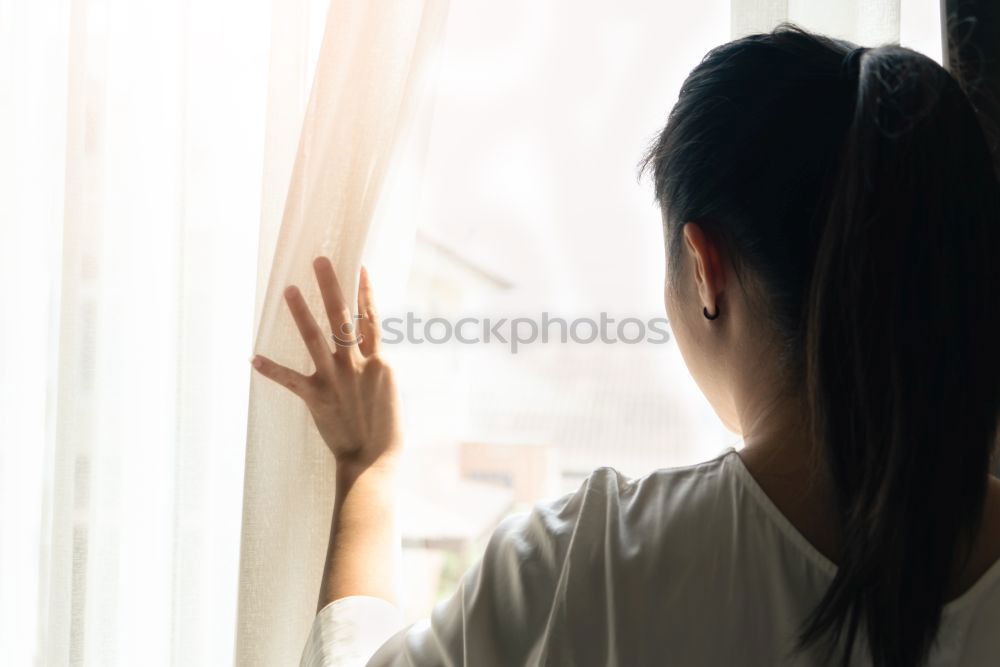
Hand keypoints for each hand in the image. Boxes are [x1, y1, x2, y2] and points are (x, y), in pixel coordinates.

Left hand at [251, 258, 401, 473]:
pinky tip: (253, 357)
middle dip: (330, 287)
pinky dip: (271, 369)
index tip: (360, 267)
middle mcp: (357, 365)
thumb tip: (372, 353)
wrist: (374, 461)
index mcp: (379, 362)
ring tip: (288, 289)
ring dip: (301, 313)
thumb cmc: (386, 431)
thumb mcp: (388, 392)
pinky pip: (290, 379)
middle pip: (343, 317)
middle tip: (319, 261)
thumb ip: (376, 369)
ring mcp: (337, 380)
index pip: (371, 318)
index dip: (366, 292)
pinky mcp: (318, 398)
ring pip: (316, 339)